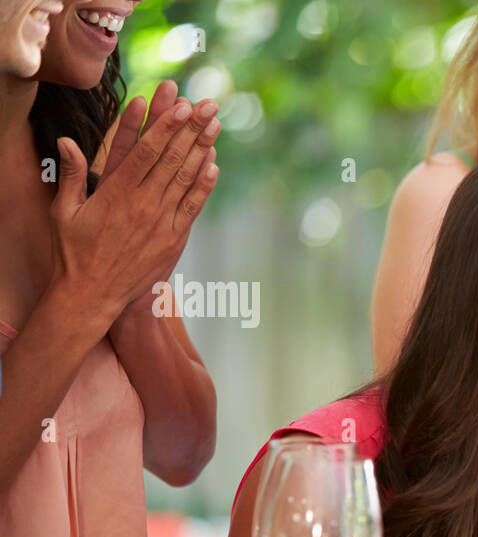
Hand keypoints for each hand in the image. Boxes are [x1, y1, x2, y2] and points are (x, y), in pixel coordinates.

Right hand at [49, 96, 220, 324]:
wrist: (94, 295)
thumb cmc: (74, 251)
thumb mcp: (65, 211)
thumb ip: (72, 175)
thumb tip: (67, 141)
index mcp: (116, 194)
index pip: (146, 152)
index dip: (165, 126)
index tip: (180, 104)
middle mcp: (143, 206)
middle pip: (173, 159)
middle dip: (191, 129)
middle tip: (208, 105)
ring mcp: (162, 224)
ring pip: (186, 179)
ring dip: (203, 150)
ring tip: (215, 125)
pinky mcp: (173, 240)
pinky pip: (192, 207)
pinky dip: (204, 186)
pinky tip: (214, 166)